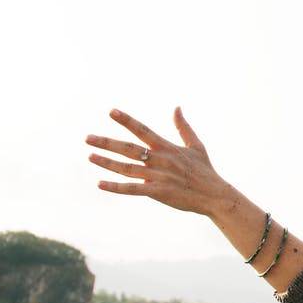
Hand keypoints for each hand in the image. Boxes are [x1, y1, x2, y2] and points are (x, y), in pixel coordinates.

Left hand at [86, 106, 234, 216]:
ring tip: (90, 156)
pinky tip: (100, 183)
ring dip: (107, 162)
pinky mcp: (158, 192)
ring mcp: (158, 176)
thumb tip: (176, 107)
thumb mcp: (196, 145)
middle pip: (129, 149)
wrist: (214, 195)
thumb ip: (183, 127)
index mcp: (167, 147)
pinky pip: (132, 189)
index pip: (143, 130)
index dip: (127, 120)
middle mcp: (160, 159)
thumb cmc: (205, 171)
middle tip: (88, 138)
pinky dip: (116, 187)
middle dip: (107, 142)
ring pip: (127, 168)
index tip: (111, 112)